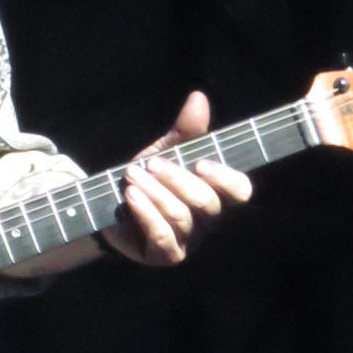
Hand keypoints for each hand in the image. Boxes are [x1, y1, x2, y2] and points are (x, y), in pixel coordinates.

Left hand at [107, 91, 252, 266]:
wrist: (112, 206)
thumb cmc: (149, 179)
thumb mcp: (166, 150)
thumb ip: (186, 130)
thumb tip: (198, 97)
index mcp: (217, 194)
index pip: (241, 191)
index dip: (225, 178)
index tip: (200, 162)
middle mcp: (209, 221)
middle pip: (206, 202)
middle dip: (175, 178)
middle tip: (150, 165)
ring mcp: (190, 241)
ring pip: (181, 216)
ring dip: (154, 192)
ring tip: (132, 176)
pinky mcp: (167, 255)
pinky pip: (162, 235)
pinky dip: (145, 212)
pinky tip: (130, 197)